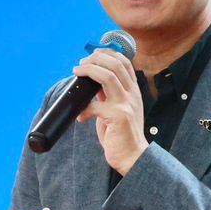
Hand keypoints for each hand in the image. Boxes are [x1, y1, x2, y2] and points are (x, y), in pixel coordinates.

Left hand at [72, 48, 146, 175]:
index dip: (108, 54)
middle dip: (96, 59)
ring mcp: (126, 104)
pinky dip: (83, 108)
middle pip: (116, 64)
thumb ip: (108, 95)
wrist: (133, 156)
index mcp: (133, 90)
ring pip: (108, 77)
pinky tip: (79, 115)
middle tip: (81, 63)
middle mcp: (132, 94)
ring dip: (89, 71)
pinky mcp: (118, 116)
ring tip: (77, 71)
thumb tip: (92, 82)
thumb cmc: (122, 133)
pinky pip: (95, 105)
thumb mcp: (118, 108)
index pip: (124, 62)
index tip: (92, 55)